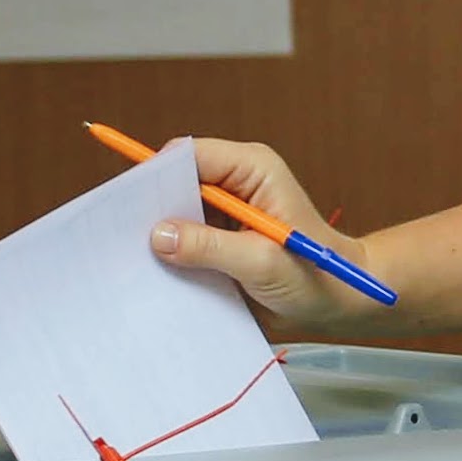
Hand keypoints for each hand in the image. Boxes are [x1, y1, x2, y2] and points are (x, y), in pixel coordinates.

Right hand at [149, 136, 385, 333]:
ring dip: (160, 234)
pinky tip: (158, 272)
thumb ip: (211, 247)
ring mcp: (224, 210)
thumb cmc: (316, 277)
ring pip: (174, 210)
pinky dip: (171, 252)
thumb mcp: (263, 263)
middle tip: (125, 238)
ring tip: (138, 259)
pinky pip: (182, 235)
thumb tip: (157, 234)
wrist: (336, 305)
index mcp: (251, 169)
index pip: (189, 155)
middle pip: (175, 180)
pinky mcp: (217, 235)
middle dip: (152, 207)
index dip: (156, 175)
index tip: (127, 204)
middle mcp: (235, 182)